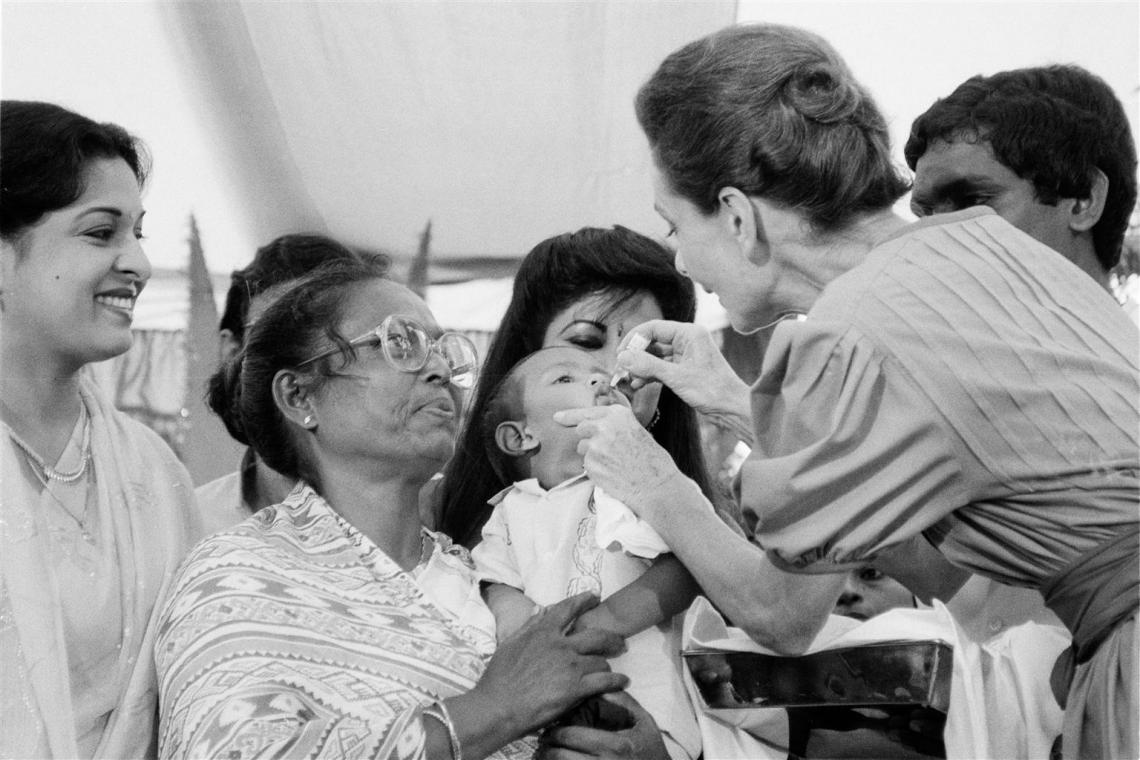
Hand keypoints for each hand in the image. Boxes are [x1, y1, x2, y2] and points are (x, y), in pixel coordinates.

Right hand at [465, 592, 629, 738]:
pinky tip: (622, 682)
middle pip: (596, 636)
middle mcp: (561, 645)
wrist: (498, 707)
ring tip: (613, 671)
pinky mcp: (576, 689)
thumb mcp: (510, 644)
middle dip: (611, 638)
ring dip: (608, 665)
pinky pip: (605, 681)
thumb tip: (540, 611)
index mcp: (543, 632)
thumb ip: (529, 626)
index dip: (584, 600)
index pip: (568, 609)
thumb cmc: (498, 678)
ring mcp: (570, 667)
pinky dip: (617, 680)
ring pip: (601, 660)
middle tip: (619, 642)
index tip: (595, 596)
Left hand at [537, 692, 670, 759]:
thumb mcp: (643, 722)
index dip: (556, 731)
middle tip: (542, 742)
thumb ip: (623, 702)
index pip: (573, 735)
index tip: (550, 728)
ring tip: (542, 756)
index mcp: (616, 745)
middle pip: (561, 756)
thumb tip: (600, 685)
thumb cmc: (651, 749)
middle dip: (546, 748)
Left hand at [552, 404, 689, 519]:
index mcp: (617, 414)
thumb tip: (595, 428)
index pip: (586, 412)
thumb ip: (615, 426)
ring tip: (614, 464)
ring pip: (582, 449)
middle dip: (587, 438)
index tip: (557, 417)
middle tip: (599, 450)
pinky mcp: (590, 464)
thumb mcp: (636, 431)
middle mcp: (603, 426)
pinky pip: (586, 465)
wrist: (656, 485)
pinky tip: (612, 474)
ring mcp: (594, 445)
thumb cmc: (652, 460)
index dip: (570, 415)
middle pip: (581, 429)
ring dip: (593, 456)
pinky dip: (595, 470)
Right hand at [614, 320, 751, 438]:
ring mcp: (686, 354)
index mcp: (689, 333)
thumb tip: (622, 357)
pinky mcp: (684, 368)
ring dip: (641, 367)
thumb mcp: (676, 377)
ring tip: (628, 379)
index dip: (634, 339)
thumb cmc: (713, 391)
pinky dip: (649, 374)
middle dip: (636, 355)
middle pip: (652, 341)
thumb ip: (648, 365)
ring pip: (655, 355)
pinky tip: (638, 384)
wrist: (732, 409)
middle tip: (621, 369)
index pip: (653, 328)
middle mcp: (687, 340)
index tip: (620, 355)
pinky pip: (661, 367)